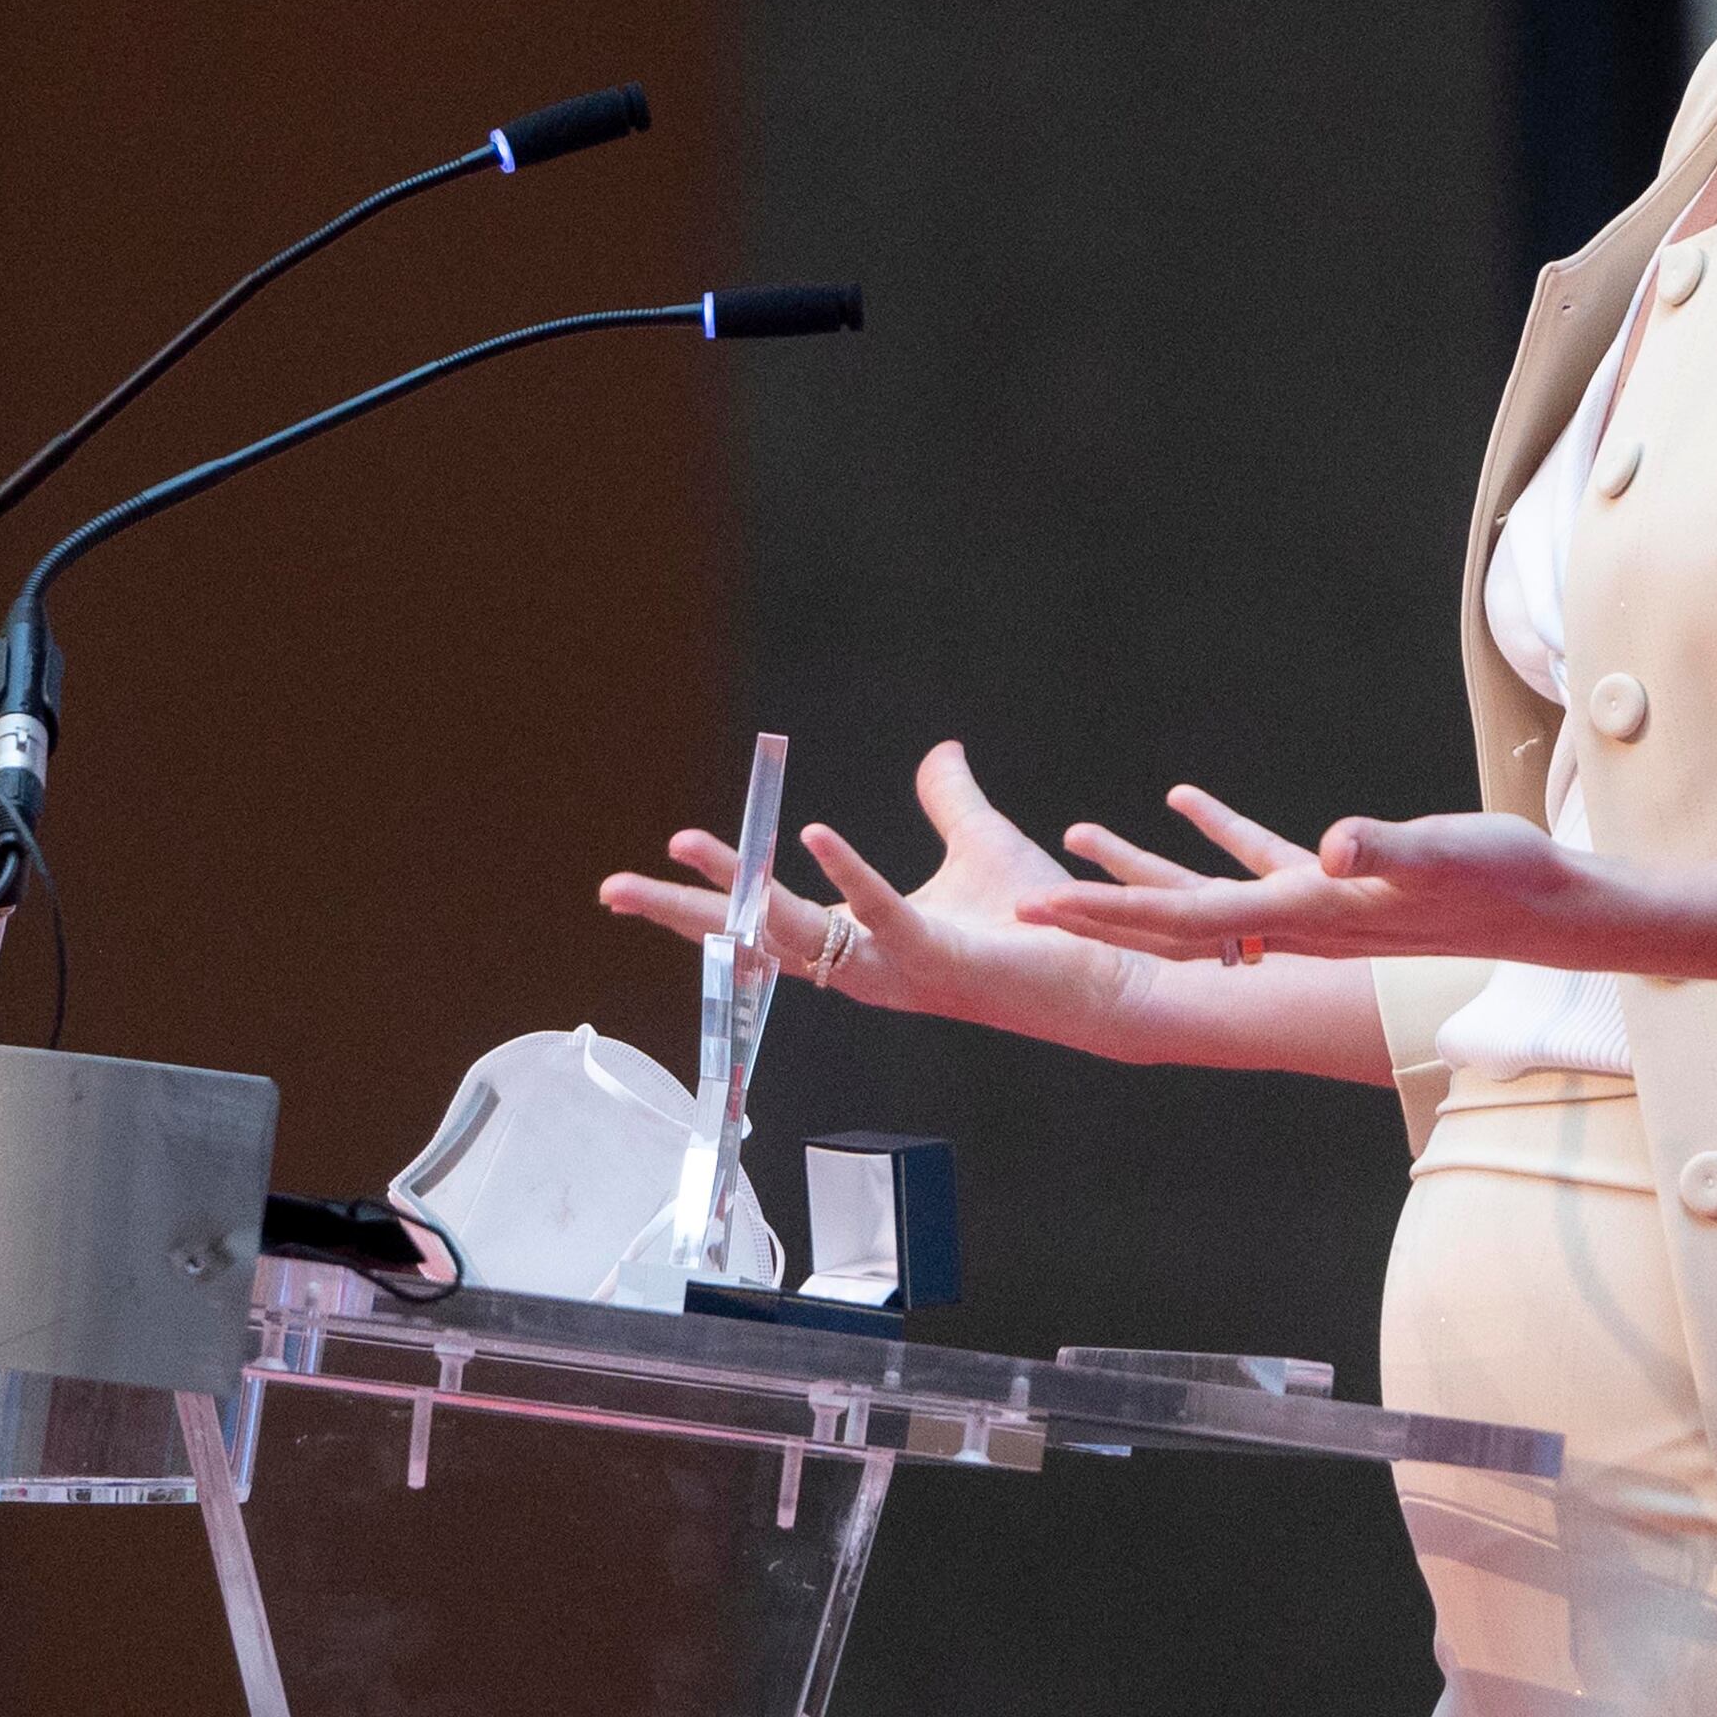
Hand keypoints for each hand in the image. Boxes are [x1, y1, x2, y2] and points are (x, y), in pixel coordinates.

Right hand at [597, 741, 1157, 1055]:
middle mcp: (866, 963)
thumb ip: (949, 800)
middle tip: (613, 888)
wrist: (1103, 966)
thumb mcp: (980, 844)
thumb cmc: (1041, 924)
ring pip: (798, 930)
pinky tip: (813, 832)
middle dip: (682, 910)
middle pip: (753, 936)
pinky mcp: (940, 958)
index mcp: (862, 940)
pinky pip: (880, 915)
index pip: (764, 919)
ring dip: (743, 882)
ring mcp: (897, 966)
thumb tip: (940, 750)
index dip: (707, 895)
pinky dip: (848, 870)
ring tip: (690, 842)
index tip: (647, 869)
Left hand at [1020, 788, 1610, 968]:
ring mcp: (1314, 907)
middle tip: (1020, 911)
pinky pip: (1254, 860)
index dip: (1106, 915)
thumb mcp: (1443, 854)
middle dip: (1095, 917)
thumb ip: (1386, 850)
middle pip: (1171, 926)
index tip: (1038, 914)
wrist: (1551, 910)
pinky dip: (1211, 832)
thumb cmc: (1501, 880)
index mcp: (1304, 914)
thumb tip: (1330, 846)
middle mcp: (1296, 922)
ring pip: (1202, 897)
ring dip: (1137, 874)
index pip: (1182, 919)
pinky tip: (1180, 798)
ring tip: (1073, 841)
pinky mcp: (1340, 884)